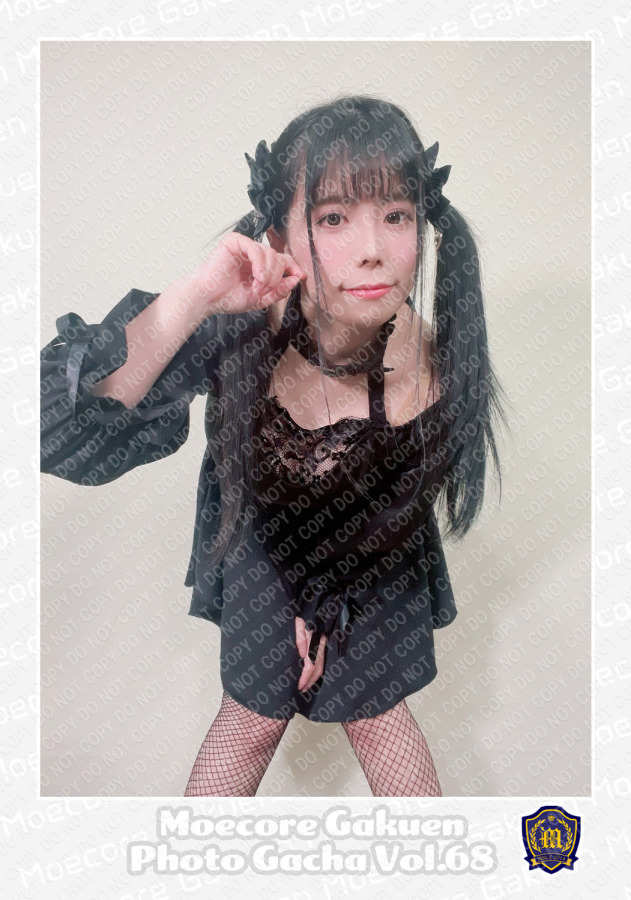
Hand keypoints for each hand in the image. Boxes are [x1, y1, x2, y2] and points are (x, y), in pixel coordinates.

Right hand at [191, 232, 306, 315]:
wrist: (208, 299)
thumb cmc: (228, 298)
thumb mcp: (260, 298)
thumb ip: (278, 290)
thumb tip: (296, 279)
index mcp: (259, 265)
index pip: (282, 261)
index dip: (293, 267)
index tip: (300, 276)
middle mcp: (253, 254)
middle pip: (279, 258)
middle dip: (276, 277)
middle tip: (265, 290)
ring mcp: (244, 246)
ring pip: (270, 254)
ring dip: (268, 275)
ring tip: (257, 288)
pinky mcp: (235, 241)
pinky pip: (256, 248)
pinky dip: (260, 265)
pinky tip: (256, 278)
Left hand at [295, 617, 326, 691]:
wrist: (319, 603)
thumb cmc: (307, 612)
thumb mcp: (300, 622)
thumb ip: (301, 637)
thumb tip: (302, 654)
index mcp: (315, 641)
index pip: (311, 665)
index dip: (306, 677)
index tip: (300, 685)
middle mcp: (321, 644)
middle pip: (318, 668)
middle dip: (310, 681)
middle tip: (303, 689)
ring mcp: (323, 644)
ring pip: (322, 665)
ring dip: (315, 677)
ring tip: (307, 685)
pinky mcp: (322, 642)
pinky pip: (322, 659)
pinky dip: (318, 669)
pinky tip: (313, 673)